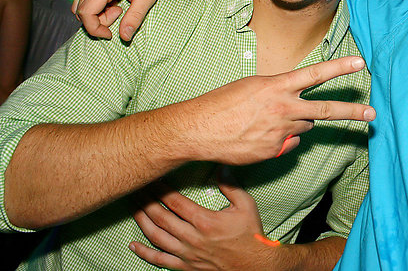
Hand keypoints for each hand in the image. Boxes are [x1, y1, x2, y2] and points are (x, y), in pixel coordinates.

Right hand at [72, 0, 170, 40]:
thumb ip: (135, 17)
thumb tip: (124, 37)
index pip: (85, 12)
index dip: (94, 28)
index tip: (111, 34)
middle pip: (79, 9)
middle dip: (96, 20)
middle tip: (120, 14)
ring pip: (81, 2)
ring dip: (96, 12)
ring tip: (119, 7)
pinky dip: (97, 3)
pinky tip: (116, 0)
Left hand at [130, 171, 277, 270]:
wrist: (254, 265)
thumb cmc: (250, 235)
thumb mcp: (246, 206)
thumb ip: (231, 186)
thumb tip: (221, 167)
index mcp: (205, 221)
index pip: (175, 202)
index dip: (161, 189)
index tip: (153, 179)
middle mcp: (192, 237)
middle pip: (161, 217)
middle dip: (146, 201)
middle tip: (137, 188)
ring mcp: (187, 253)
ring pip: (156, 236)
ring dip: (142, 221)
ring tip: (133, 207)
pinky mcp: (185, 266)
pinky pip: (160, 260)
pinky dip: (144, 253)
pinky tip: (133, 245)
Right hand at [185, 56, 374, 163]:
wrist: (199, 130)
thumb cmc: (222, 104)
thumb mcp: (253, 87)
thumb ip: (279, 94)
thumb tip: (296, 109)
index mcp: (278, 87)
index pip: (315, 74)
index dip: (339, 68)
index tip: (359, 63)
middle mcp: (284, 109)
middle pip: (325, 111)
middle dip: (352, 112)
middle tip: (373, 114)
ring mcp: (281, 131)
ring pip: (304, 128)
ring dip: (296, 124)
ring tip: (267, 121)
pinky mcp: (275, 150)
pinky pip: (289, 144)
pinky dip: (281, 140)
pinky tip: (259, 137)